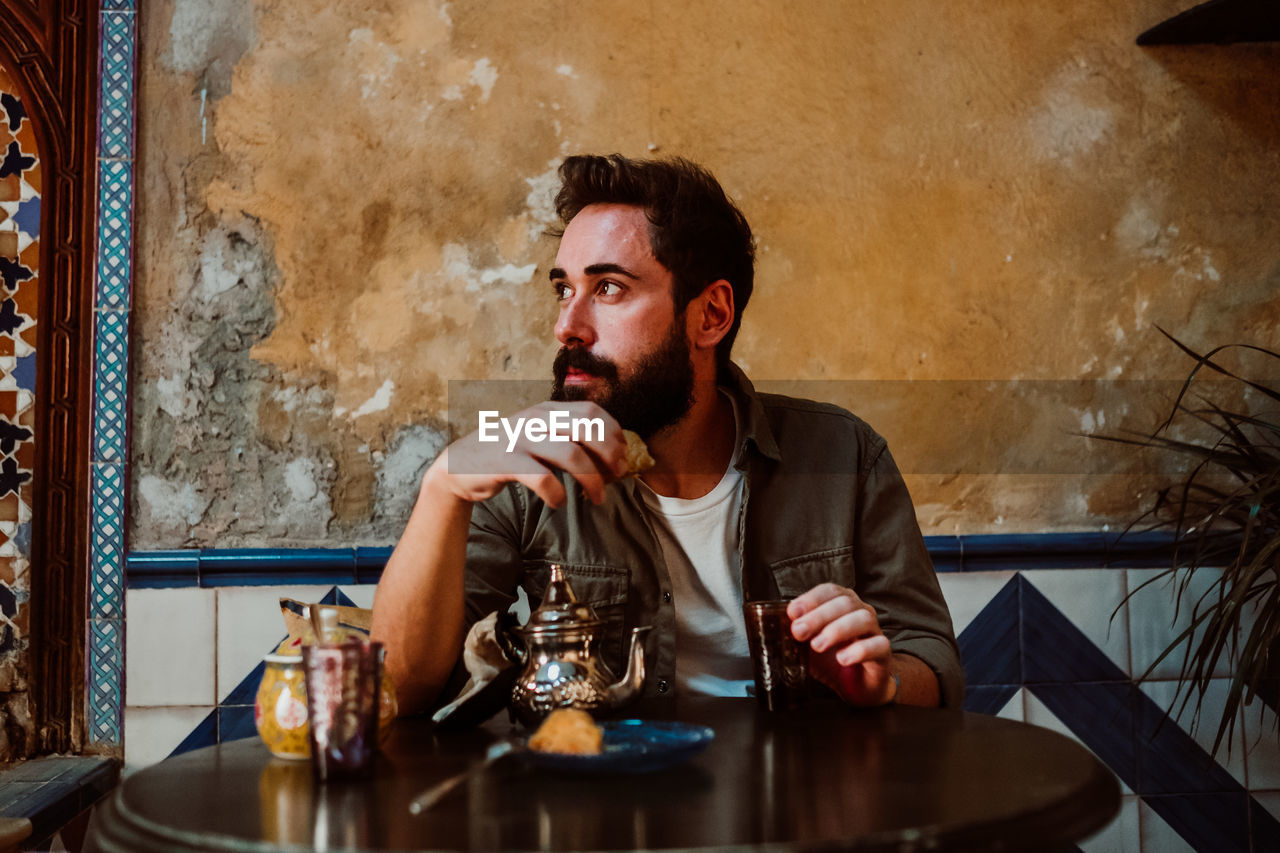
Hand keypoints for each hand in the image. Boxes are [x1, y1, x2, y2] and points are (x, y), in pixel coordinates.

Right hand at [430, 401, 629, 507]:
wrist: (459, 465)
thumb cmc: (509, 454)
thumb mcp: (538, 436)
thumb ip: (567, 438)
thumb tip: (612, 455)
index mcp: (547, 409)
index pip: (592, 411)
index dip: (614, 433)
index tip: (623, 456)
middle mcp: (536, 419)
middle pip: (588, 427)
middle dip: (610, 453)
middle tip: (616, 476)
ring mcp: (520, 438)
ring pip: (571, 454)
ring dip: (591, 480)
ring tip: (596, 497)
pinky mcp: (506, 462)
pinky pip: (542, 478)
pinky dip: (557, 493)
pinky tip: (559, 502)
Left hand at [787, 583, 896, 706]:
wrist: (857, 685)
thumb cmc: (832, 659)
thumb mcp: (808, 645)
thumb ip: (796, 634)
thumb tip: (774, 626)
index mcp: (842, 604)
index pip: (829, 590)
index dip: (810, 599)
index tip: (792, 612)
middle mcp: (860, 612)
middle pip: (844, 602)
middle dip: (818, 616)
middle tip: (799, 632)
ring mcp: (874, 631)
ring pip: (862, 619)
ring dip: (837, 630)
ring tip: (818, 645)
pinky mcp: (884, 653)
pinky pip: (878, 645)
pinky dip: (859, 650)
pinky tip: (843, 659)